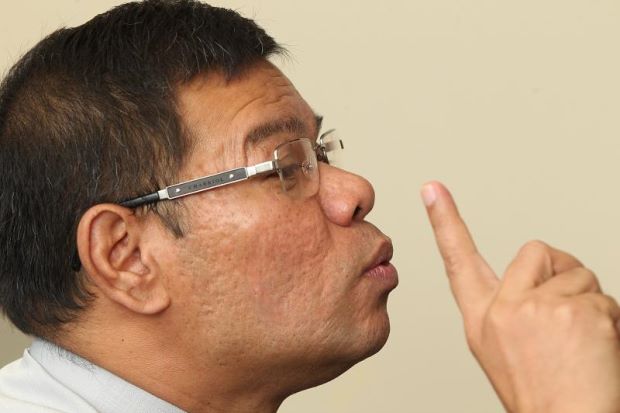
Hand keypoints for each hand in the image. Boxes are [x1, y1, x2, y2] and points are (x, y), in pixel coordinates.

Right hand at [421, 181, 619, 412]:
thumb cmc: (536, 388)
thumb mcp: (498, 346)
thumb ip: (508, 303)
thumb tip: (538, 272)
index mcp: (483, 315)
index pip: (457, 259)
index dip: (444, 221)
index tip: (432, 188)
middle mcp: (505, 307)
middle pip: (538, 251)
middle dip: (559, 273)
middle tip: (565, 314)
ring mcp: (540, 306)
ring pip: (578, 273)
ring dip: (588, 301)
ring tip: (579, 340)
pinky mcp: (576, 310)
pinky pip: (603, 295)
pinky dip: (609, 318)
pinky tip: (595, 347)